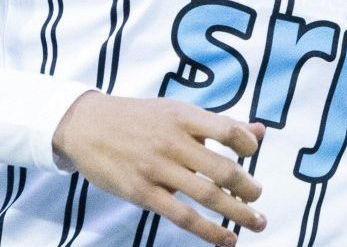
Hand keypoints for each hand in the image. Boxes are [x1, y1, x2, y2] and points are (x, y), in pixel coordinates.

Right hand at [52, 91, 266, 245]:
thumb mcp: (177, 112)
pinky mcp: (142, 193)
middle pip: (222, 169)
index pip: (227, 130)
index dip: (247, 144)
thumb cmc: (139, 119)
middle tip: (258, 197)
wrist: (86, 125)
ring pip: (207, 195)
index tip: (253, 153)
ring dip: (238, 213)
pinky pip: (183, 216)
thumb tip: (260, 131)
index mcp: (182, 116)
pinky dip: (209, 231)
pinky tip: (228, 239)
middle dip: (248, 188)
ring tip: (257, 222)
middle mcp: (171, 142)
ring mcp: (156, 169)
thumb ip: (219, 124)